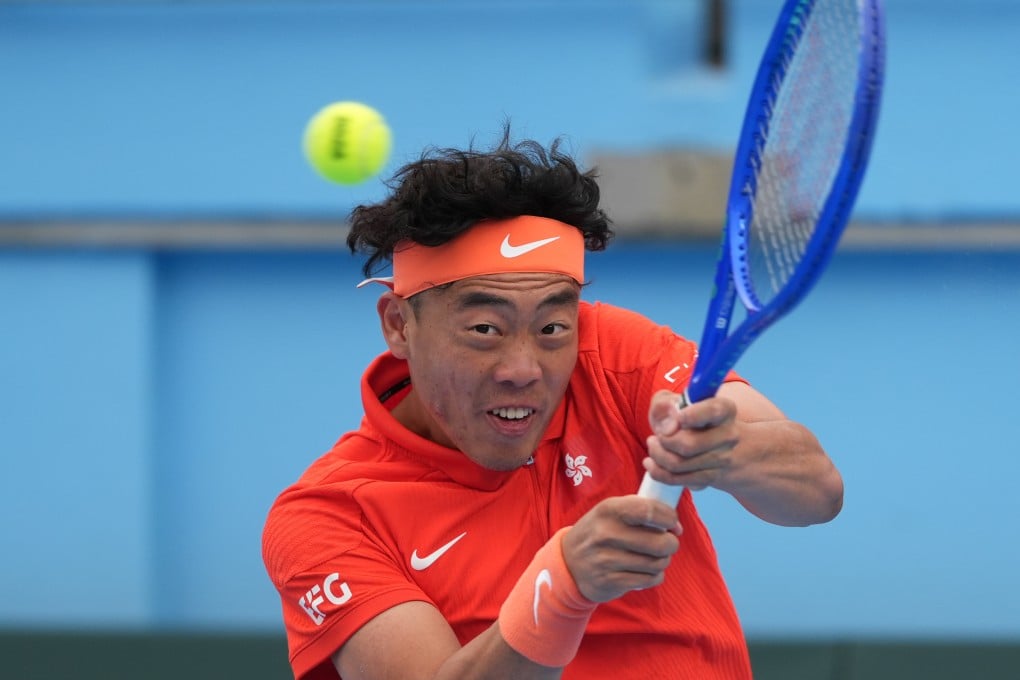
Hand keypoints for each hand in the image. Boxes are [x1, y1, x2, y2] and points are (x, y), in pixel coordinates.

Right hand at [560, 495, 680, 602]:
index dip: (669, 518)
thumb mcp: (609, 512)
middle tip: (667, 543)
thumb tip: (676, 526)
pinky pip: (649, 580)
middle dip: (671, 544)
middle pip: (659, 542)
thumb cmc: (598, 533)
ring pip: (657, 563)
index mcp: (608, 510)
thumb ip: (640, 510)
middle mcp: (606, 533)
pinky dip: (655, 576)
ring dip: (662, 561)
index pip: (650, 511)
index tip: (673, 523)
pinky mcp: (610, 581)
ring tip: (655, 557)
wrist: (568, 563)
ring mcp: (607, 559)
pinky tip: (646, 571)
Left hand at [643, 389, 740, 490]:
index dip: (692, 415)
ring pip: (679, 464)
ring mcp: (722, 459)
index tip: (679, 417)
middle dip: (664, 441)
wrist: (720, 443)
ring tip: (653, 445)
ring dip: (658, 455)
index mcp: (724, 409)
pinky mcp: (711, 478)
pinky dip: (659, 472)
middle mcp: (728, 435)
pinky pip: (679, 479)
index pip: (713, 411)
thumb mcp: (676, 402)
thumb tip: (667, 427)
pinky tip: (651, 463)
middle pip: (689, 444)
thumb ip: (665, 405)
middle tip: (658, 435)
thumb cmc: (692, 417)